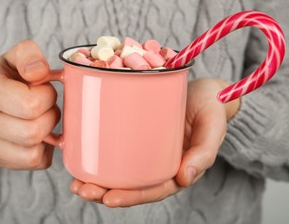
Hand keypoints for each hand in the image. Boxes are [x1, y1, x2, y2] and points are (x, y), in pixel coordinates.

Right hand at [0, 40, 59, 169]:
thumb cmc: (9, 77)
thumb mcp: (16, 57)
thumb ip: (29, 55)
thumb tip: (40, 72)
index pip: (31, 105)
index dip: (48, 96)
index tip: (44, 89)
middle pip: (33, 132)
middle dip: (50, 116)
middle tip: (46, 105)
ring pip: (34, 152)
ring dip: (47, 134)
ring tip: (41, 118)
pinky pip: (34, 162)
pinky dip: (44, 150)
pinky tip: (39, 134)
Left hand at [70, 78, 239, 206]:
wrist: (205, 90)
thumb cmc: (211, 109)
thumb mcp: (212, 128)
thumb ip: (204, 153)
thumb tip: (184, 179)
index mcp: (176, 169)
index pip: (152, 190)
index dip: (130, 197)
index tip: (108, 199)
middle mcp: (158, 162)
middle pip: (130, 184)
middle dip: (104, 192)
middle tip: (81, 190)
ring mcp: (145, 148)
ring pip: (119, 170)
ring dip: (96, 178)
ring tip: (76, 181)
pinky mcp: (136, 130)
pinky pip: (117, 147)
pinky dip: (99, 154)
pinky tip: (82, 153)